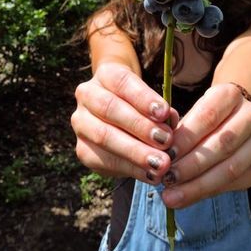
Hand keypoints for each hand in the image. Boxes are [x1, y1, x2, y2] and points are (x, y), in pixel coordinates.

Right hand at [71, 62, 177, 182]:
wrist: (116, 112)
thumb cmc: (140, 103)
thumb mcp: (151, 98)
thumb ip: (161, 110)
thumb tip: (170, 122)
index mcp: (106, 75)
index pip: (123, 82)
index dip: (143, 98)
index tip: (164, 112)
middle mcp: (87, 95)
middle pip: (110, 108)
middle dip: (140, 127)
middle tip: (166, 141)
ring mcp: (80, 123)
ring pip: (104, 136)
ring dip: (135, 152)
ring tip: (161, 163)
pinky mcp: (82, 149)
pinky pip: (104, 161)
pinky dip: (131, 169)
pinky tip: (150, 174)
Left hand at [161, 83, 250, 207]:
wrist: (228, 121)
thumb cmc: (199, 118)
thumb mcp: (188, 114)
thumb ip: (176, 131)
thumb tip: (159, 155)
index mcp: (230, 95)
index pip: (208, 117)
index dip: (186, 139)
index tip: (165, 155)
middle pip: (222, 144)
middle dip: (191, 165)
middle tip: (166, 179)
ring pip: (230, 168)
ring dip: (197, 185)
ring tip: (172, 196)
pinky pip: (234, 183)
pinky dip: (208, 192)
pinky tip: (186, 197)